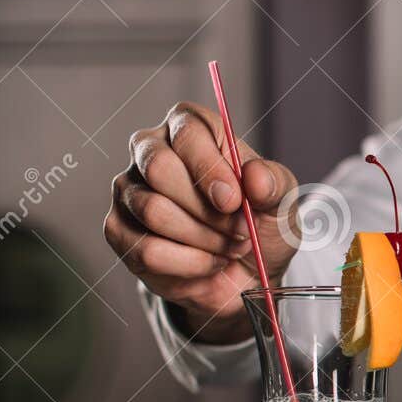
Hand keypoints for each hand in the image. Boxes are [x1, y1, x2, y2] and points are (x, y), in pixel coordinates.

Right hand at [106, 102, 300, 343]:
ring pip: (153, 211)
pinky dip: (188, 264)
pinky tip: (207, 263)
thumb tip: (256, 176)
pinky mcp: (118, 229)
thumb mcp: (282, 202)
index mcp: (192, 128)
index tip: (235, 201)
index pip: (187, 132)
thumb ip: (274, 184)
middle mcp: (152, 150)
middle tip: (240, 230)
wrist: (247, 274)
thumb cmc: (261, 226)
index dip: (211, 169)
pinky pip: (146, 250)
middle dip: (209, 211)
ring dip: (203, 239)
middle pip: (159, 168)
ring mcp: (129, 190)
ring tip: (228, 246)